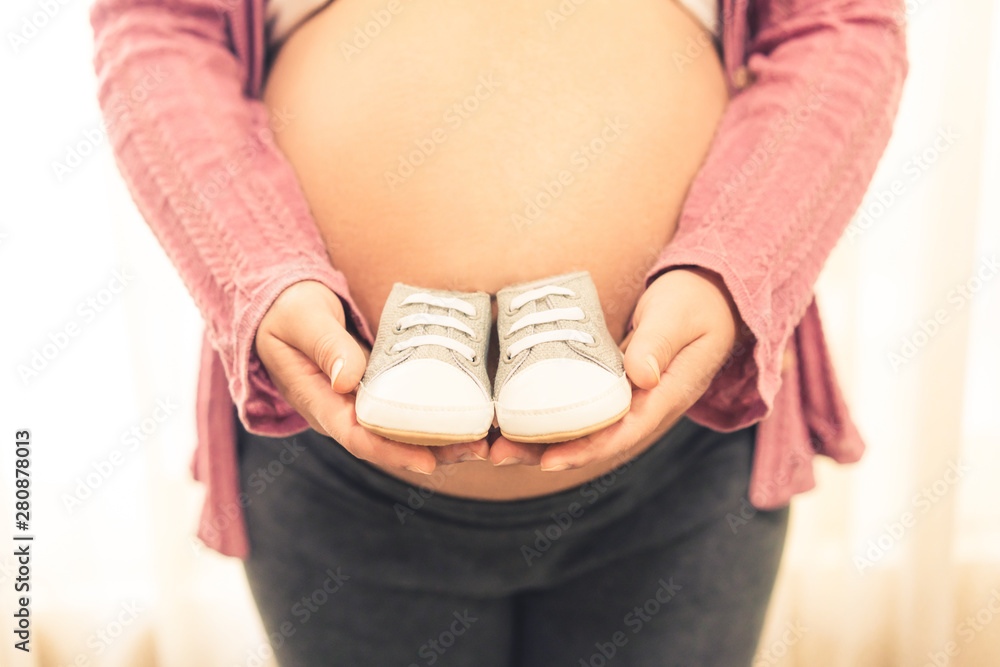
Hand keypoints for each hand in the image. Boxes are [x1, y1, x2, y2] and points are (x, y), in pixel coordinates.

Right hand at [254, 280, 487, 473]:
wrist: (282, 307)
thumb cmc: (288, 311)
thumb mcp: (302, 320)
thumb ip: (325, 346)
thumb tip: (350, 379)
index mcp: (319, 402)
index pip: (357, 438)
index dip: (392, 452)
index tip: (428, 462)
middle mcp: (342, 411)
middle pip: (388, 443)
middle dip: (432, 451)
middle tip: (476, 450)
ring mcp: (359, 403)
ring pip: (401, 430)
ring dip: (441, 437)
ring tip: (483, 440)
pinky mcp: (376, 389)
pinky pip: (406, 408)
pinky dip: (435, 413)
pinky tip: (469, 412)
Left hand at [487, 267, 745, 469]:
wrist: (712, 296)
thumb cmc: (696, 301)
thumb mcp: (680, 316)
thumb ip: (660, 343)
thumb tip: (639, 376)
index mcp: (666, 396)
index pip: (624, 433)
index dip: (586, 450)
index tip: (548, 461)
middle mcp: (645, 407)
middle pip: (594, 442)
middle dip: (547, 453)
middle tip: (498, 456)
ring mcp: (629, 400)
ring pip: (583, 431)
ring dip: (541, 442)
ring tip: (495, 448)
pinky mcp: (613, 386)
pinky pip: (581, 410)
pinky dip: (549, 418)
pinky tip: (514, 420)